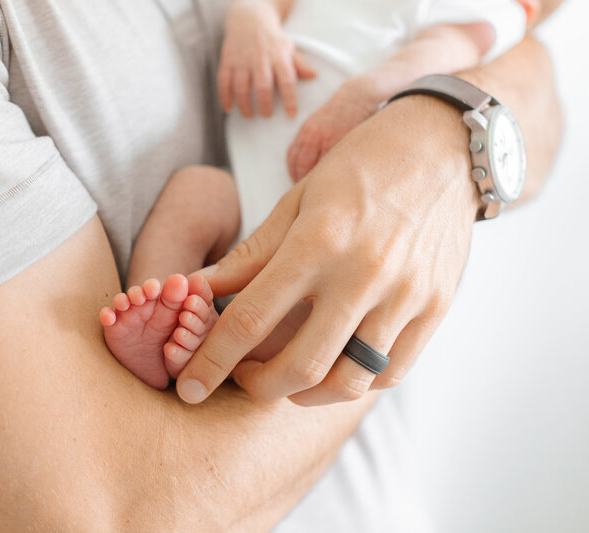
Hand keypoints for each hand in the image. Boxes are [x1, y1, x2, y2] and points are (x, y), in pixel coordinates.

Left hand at [176, 96, 480, 405]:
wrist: (444, 145)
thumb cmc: (360, 167)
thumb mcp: (297, 201)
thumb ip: (248, 256)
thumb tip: (196, 291)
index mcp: (318, 241)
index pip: (251, 319)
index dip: (212, 361)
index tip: (187, 387)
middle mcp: (364, 274)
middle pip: (298, 366)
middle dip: (255, 387)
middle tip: (240, 377)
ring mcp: (406, 296)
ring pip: (347, 382)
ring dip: (303, 395)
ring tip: (284, 378)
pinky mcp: (436, 308)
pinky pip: (389, 373)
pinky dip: (352, 383)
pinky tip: (331, 368)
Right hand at [218, 0, 315, 117]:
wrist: (249, 21)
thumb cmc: (272, 41)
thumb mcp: (288, 48)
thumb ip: (300, 64)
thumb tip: (314, 76)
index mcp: (279, 56)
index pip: (287, 81)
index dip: (290, 100)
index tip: (291, 115)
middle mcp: (260, 59)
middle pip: (262, 87)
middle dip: (265, 105)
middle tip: (267, 116)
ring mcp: (242, 61)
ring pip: (241, 87)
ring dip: (245, 105)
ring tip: (249, 116)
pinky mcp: (227, 62)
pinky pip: (223, 82)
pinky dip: (225, 97)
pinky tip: (229, 108)